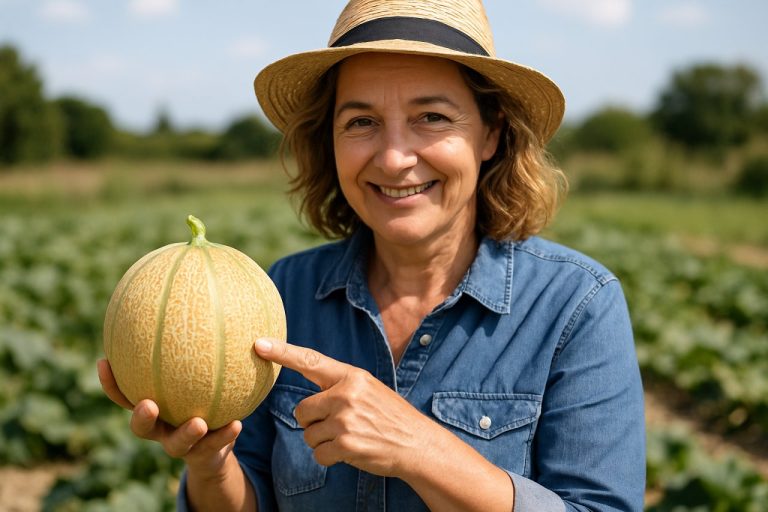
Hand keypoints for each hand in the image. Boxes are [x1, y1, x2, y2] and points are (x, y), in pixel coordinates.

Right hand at [96, 359, 240, 478]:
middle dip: (141, 417)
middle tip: (148, 404)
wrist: (217, 441)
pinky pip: (215, 445)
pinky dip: (225, 435)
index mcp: (151, 404)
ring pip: (177, 444)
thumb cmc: (203, 394)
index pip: (125, 394)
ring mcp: (182, 442)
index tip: (103, 361)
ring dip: (186, 434)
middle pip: (141, 426)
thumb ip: (193, 345)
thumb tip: (194, 301)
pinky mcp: (206, 452)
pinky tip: (237, 423)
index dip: (111, 382)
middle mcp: (162, 426)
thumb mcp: (198, 369)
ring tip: (199, 422)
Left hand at [254, 338, 431, 477]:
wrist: (417, 443)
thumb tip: (310, 398)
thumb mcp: (369, 390)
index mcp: (351, 376)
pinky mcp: (346, 444)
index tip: (259, 344)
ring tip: (351, 437)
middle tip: (339, 425)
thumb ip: (341, 388)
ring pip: (309, 434)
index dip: (283, 353)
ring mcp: (346, 419)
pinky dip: (330, 457)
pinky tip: (351, 451)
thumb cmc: (390, 417)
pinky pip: (319, 454)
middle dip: (313, 422)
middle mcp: (346, 394)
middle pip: (302, 410)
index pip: (311, 361)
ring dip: (324, 441)